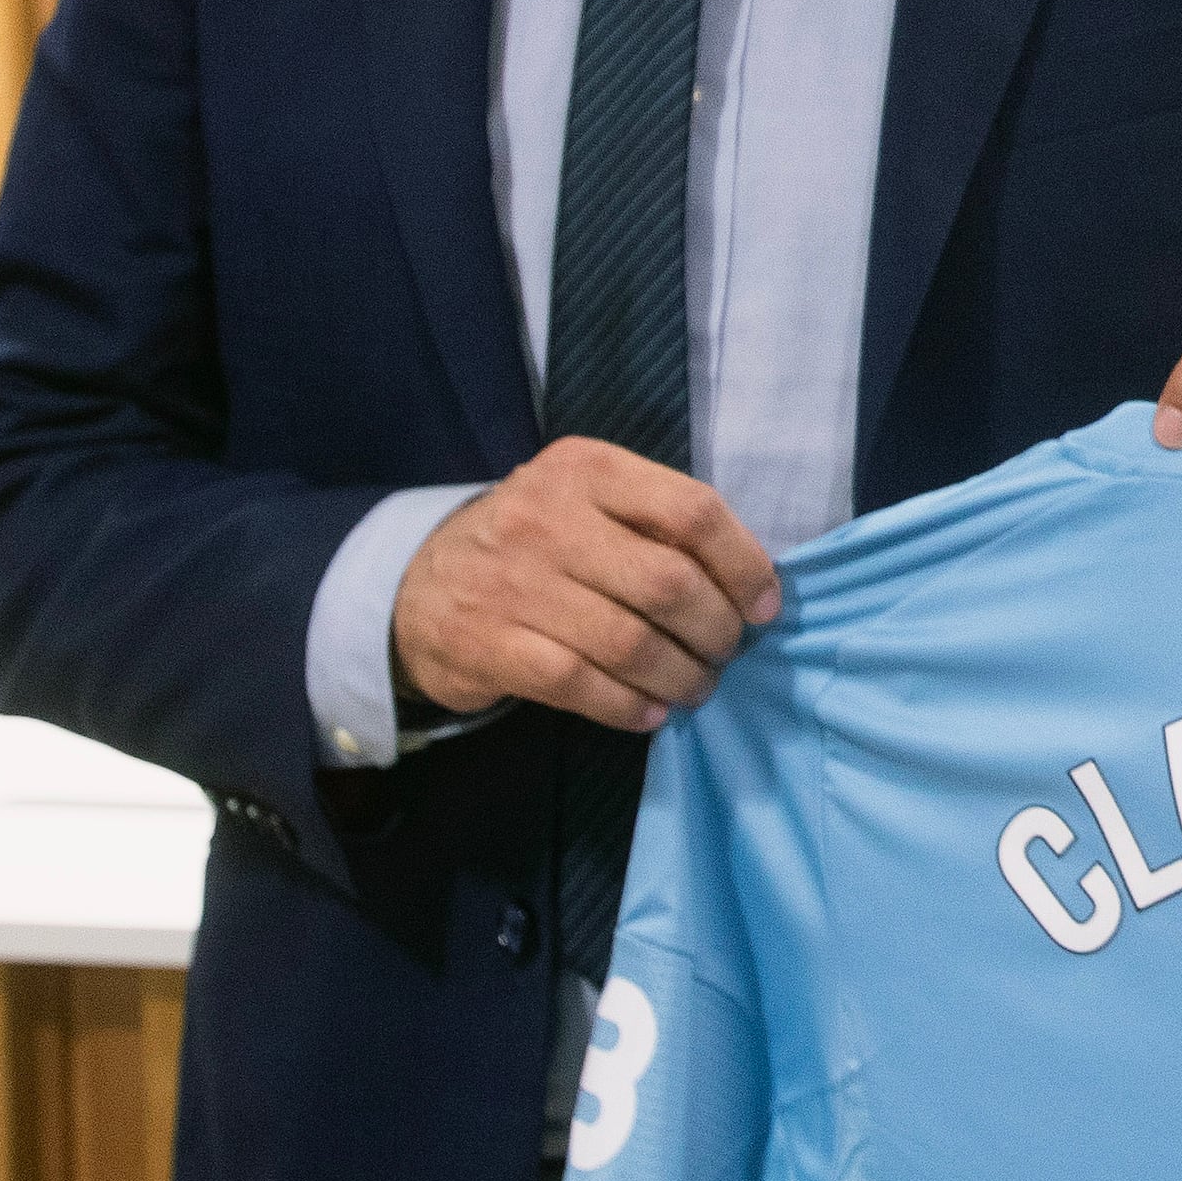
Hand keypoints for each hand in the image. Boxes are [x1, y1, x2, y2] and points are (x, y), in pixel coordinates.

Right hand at [391, 439, 780, 733]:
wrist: (416, 585)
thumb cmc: (535, 541)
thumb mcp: (587, 501)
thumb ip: (655, 522)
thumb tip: (748, 583)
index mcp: (586, 468)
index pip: (691, 510)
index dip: (743, 564)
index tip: (764, 605)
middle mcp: (546, 517)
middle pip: (667, 582)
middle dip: (717, 630)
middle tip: (726, 651)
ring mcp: (512, 582)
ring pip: (629, 642)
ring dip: (682, 676)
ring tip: (697, 686)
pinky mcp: (487, 644)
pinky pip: (581, 684)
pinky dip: (630, 706)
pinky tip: (651, 712)